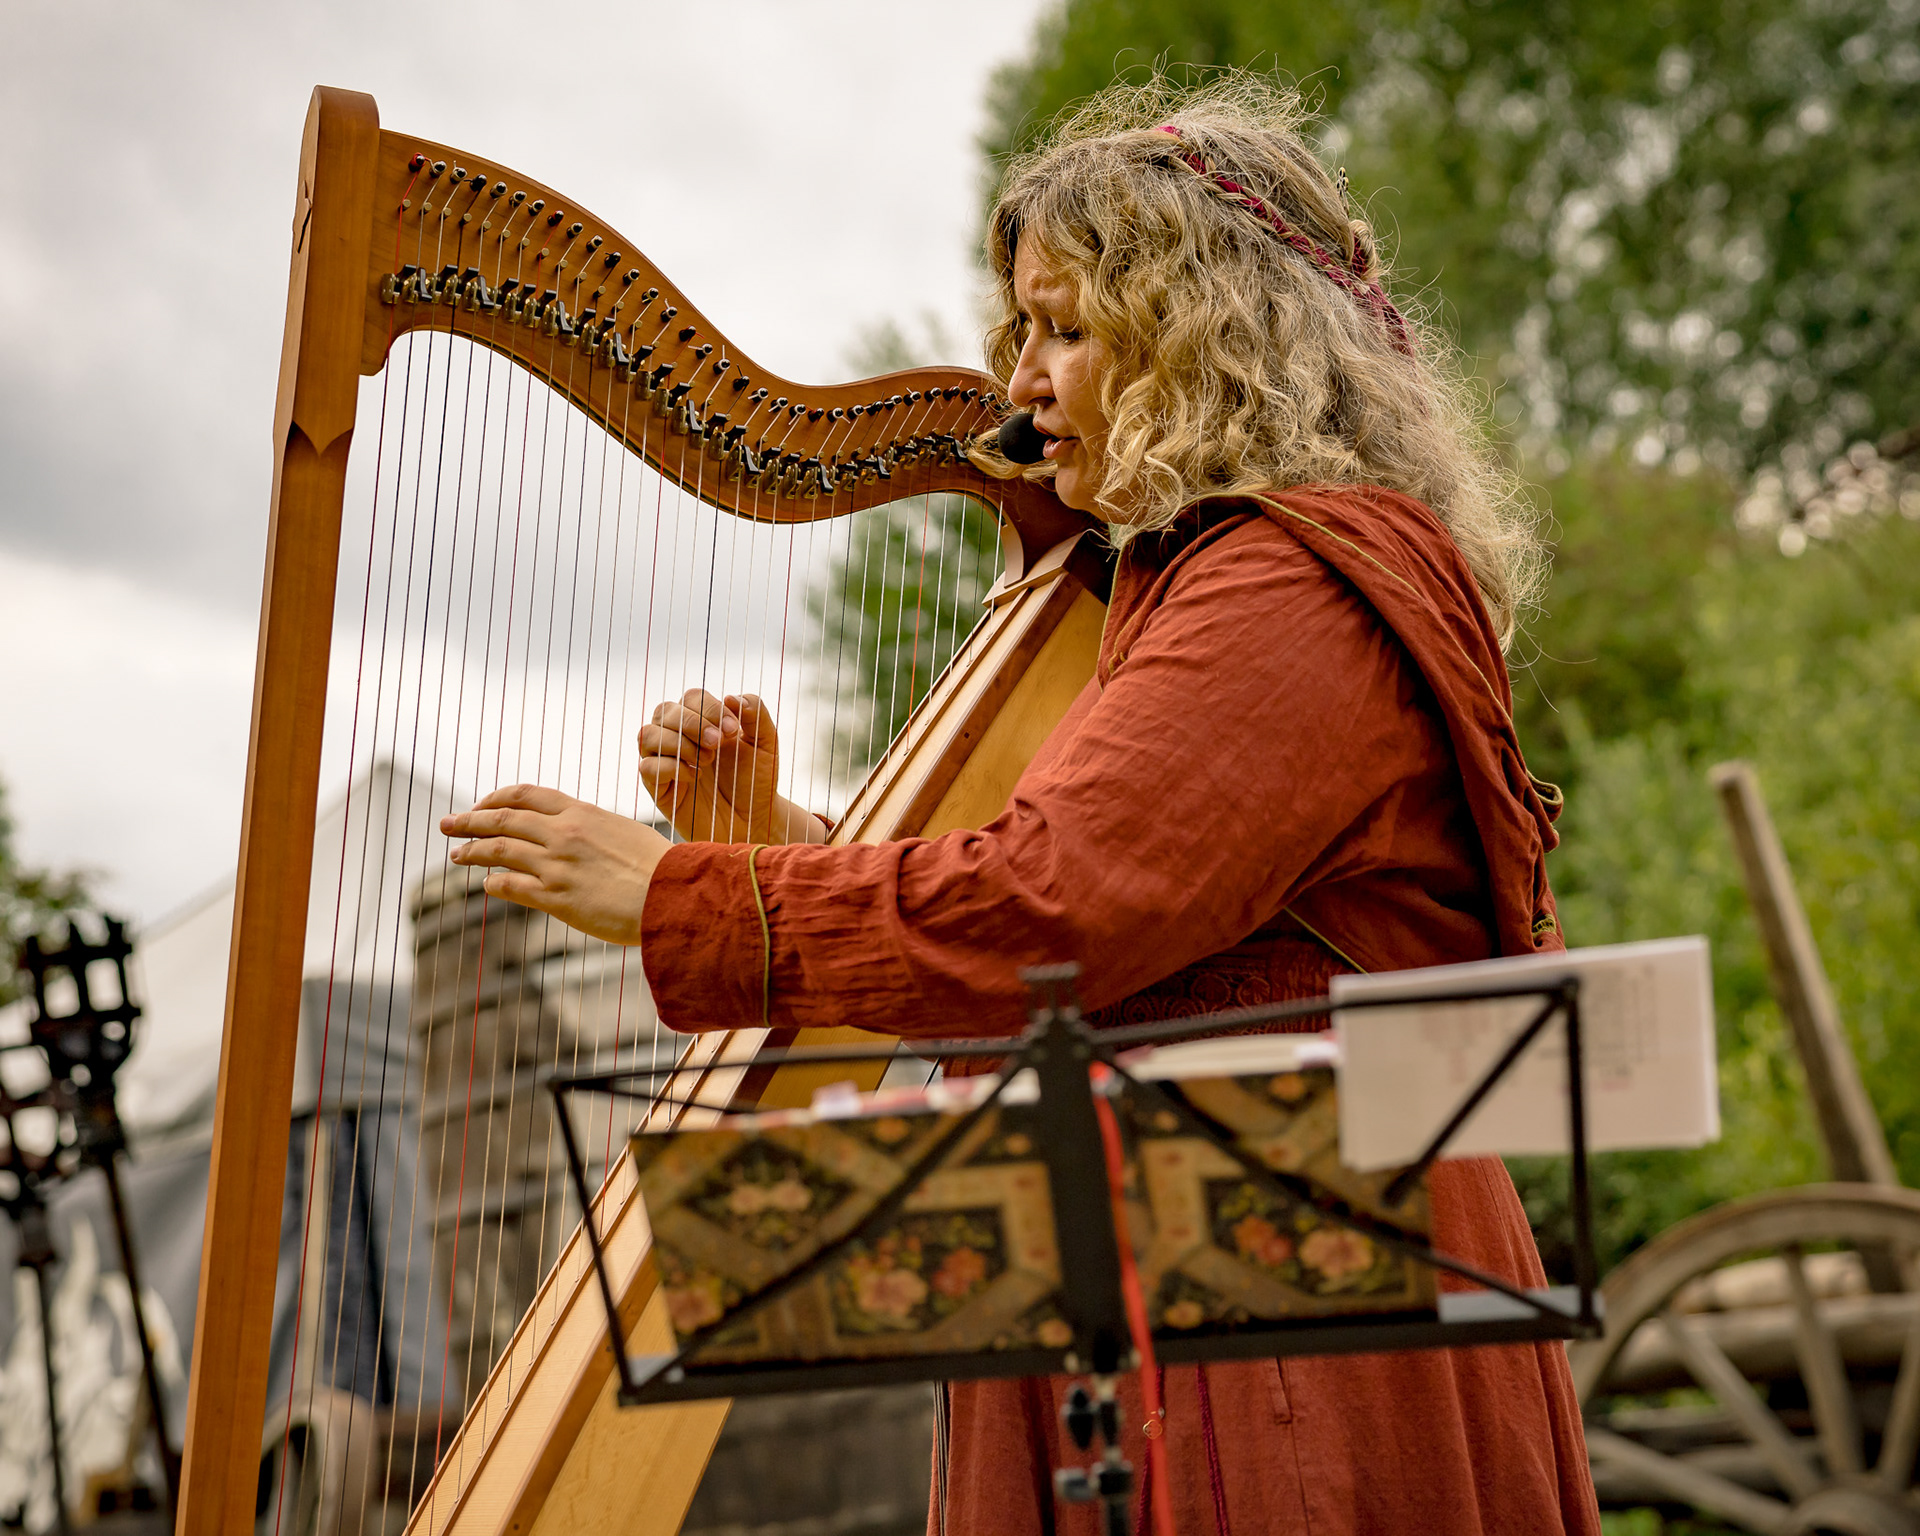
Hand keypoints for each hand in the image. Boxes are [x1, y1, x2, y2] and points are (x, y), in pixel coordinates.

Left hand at [441, 784, 667, 945]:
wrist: (677, 896)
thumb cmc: (662, 868)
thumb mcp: (625, 834)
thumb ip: (595, 831)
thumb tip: (578, 834)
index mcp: (582, 813)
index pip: (527, 795)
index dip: (496, 798)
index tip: (481, 805)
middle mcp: (564, 834)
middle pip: (503, 819)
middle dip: (470, 820)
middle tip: (447, 823)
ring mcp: (558, 866)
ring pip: (500, 850)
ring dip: (473, 851)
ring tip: (457, 854)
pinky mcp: (557, 898)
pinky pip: (512, 886)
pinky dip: (494, 883)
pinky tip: (487, 884)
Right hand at [638, 689, 827, 845]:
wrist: (753, 821)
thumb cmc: (756, 781)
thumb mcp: (766, 744)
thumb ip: (756, 714)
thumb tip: (730, 696)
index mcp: (703, 721)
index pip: (692, 697)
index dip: (710, 708)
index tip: (732, 730)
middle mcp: (679, 736)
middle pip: (665, 710)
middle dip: (693, 724)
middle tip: (717, 744)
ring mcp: (665, 760)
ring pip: (648, 734)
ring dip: (678, 743)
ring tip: (706, 761)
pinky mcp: (658, 787)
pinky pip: (647, 766)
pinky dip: (671, 767)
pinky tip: (694, 777)